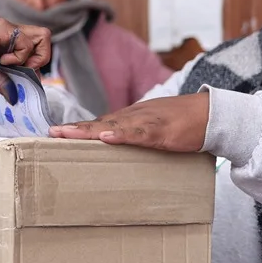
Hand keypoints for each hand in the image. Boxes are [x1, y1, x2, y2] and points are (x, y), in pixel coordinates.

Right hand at [0, 19, 50, 103]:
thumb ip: (4, 82)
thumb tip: (15, 98)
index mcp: (9, 41)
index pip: (37, 47)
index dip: (36, 64)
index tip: (23, 78)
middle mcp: (12, 32)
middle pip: (45, 37)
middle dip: (41, 57)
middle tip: (23, 70)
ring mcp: (8, 28)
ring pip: (43, 36)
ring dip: (33, 56)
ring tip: (12, 65)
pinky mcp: (3, 28)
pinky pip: (25, 44)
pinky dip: (18, 57)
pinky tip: (1, 61)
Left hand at [49, 94, 209, 151]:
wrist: (211, 114)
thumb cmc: (181, 123)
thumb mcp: (151, 129)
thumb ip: (132, 137)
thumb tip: (113, 148)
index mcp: (129, 119)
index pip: (98, 124)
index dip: (76, 129)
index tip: (54, 134)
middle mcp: (133, 117)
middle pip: (98, 123)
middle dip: (74, 129)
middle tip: (50, 133)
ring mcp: (145, 122)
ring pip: (112, 126)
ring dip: (88, 131)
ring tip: (66, 134)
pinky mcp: (161, 131)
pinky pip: (139, 134)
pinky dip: (122, 135)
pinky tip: (107, 138)